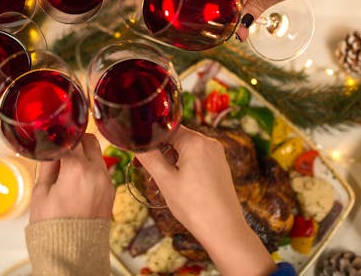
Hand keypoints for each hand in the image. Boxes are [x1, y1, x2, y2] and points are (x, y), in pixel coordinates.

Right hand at [30, 133, 114, 222]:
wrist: (72, 251)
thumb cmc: (52, 225)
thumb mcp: (41, 192)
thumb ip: (48, 165)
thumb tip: (50, 148)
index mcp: (77, 169)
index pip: (70, 140)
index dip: (59, 138)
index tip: (52, 137)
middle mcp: (96, 172)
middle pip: (90, 141)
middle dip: (76, 140)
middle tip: (63, 146)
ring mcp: (107, 182)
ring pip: (98, 155)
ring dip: (86, 154)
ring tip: (69, 165)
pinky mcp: (111, 192)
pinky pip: (102, 171)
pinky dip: (92, 169)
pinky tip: (78, 179)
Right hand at [135, 126, 274, 275]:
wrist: (224, 230)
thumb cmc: (195, 206)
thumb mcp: (166, 181)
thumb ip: (149, 158)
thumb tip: (136, 144)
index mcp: (196, 142)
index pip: (167, 129)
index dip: (150, 140)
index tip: (139, 154)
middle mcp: (209, 143)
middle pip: (177, 139)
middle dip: (160, 154)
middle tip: (147, 172)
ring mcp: (217, 155)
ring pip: (186, 151)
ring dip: (171, 163)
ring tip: (160, 184)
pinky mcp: (219, 166)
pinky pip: (197, 160)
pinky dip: (184, 168)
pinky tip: (176, 186)